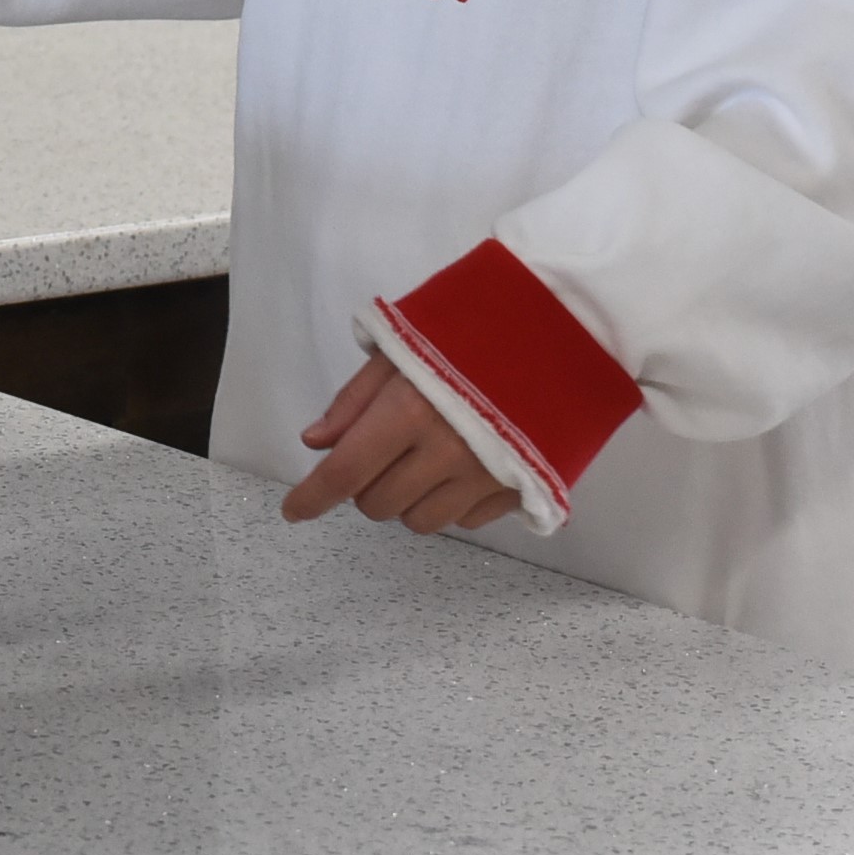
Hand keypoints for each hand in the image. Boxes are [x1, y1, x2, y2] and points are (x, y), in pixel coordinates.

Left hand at [281, 350, 522, 533]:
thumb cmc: (473, 332)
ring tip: (422, 457)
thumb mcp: (403, 350)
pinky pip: (464, 520)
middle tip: (382, 449)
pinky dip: (451, 501)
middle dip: (366, 484)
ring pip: (419, 521)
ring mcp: (486, 478)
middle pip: (378, 504)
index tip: (294, 511)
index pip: (346, 471)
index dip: (313, 497)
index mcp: (410, 411)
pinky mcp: (519, 492)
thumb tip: (316, 444)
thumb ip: (355, 401)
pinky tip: (460, 464)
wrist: (559, 336)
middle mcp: (447, 453)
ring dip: (407, 498)